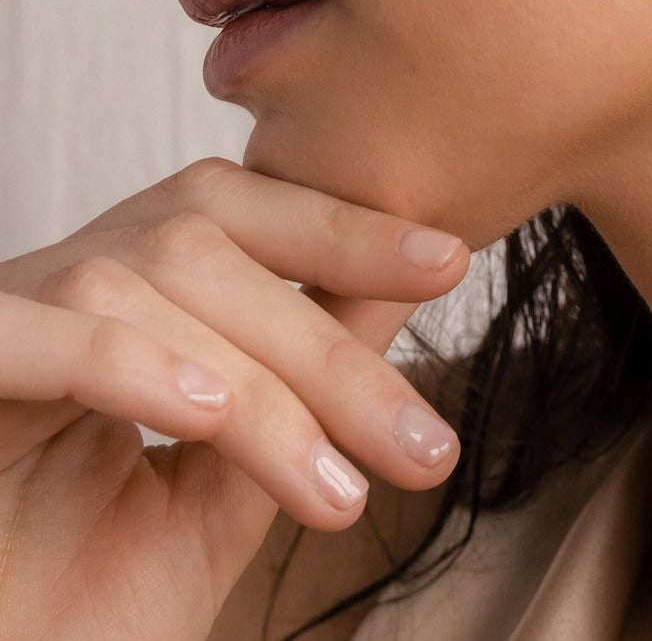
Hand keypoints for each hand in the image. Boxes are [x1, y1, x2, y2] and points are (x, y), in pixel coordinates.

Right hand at [0, 157, 471, 640]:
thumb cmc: (70, 609)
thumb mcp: (219, 492)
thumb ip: (299, 393)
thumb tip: (407, 289)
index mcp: (120, 295)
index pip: (233, 210)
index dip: (340, 224)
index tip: (450, 262)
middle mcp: (52, 286)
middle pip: (205, 244)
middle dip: (330, 347)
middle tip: (424, 448)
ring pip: (139, 287)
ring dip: (260, 392)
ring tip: (332, 492)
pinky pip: (37, 334)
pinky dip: (130, 363)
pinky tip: (206, 415)